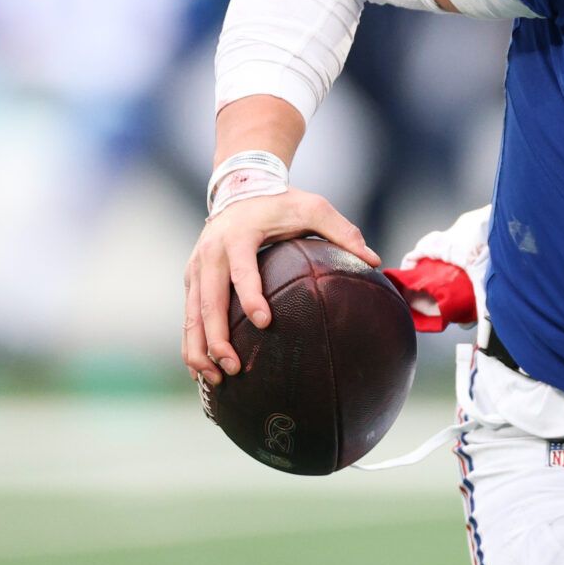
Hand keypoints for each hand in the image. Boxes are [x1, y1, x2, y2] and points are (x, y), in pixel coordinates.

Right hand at [182, 189, 373, 385]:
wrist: (241, 186)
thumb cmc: (282, 201)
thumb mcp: (315, 207)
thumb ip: (343, 231)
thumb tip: (374, 261)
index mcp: (238, 236)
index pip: (242, 271)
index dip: (251, 296)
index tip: (264, 322)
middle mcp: (210, 253)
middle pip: (208, 302)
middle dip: (218, 338)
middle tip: (235, 366)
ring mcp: (196, 268)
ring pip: (192, 315)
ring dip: (200, 349)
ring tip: (217, 379)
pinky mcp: (192, 279)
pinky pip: (189, 316)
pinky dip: (192, 344)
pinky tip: (203, 371)